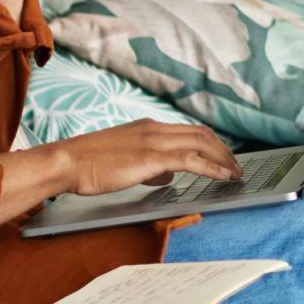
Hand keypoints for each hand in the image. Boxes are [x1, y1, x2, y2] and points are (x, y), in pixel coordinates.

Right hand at [61, 120, 241, 196]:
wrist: (67, 162)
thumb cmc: (89, 165)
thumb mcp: (124, 161)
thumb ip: (148, 166)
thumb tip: (168, 175)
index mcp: (148, 127)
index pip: (189, 130)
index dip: (211, 143)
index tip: (223, 155)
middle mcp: (155, 128)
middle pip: (201, 134)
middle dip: (223, 150)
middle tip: (236, 165)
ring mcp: (154, 140)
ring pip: (200, 143)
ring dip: (223, 158)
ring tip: (235, 173)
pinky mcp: (150, 157)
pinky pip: (190, 160)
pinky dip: (212, 167)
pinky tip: (223, 176)